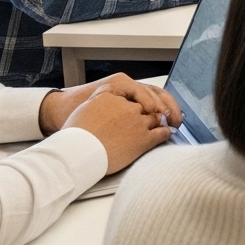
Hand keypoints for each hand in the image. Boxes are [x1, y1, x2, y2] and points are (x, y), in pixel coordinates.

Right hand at [46, 73, 180, 171]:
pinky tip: (167, 133)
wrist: (75, 152)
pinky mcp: (143, 139)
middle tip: (168, 114)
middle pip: (149, 105)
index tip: (152, 104)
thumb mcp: (87, 106)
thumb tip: (110, 100)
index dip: (147, 99)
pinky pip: (162, 133)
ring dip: (162, 121)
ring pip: (156, 118)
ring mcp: (137, 122)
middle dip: (157, 110)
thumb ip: (103, 99)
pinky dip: (166, 133)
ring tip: (169, 123)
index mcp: (115, 94)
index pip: (138, 92)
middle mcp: (128, 106)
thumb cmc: (76, 133)